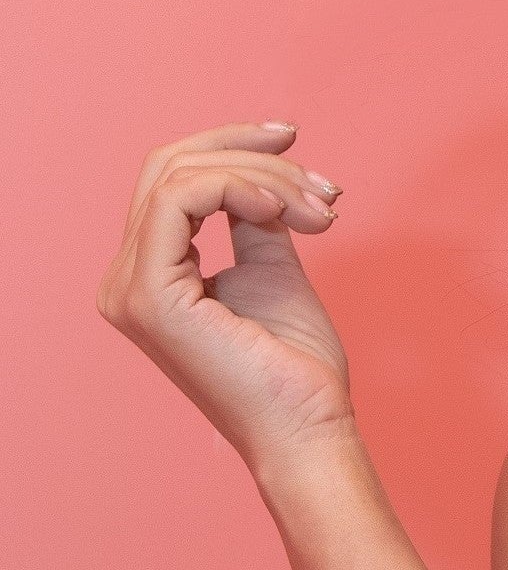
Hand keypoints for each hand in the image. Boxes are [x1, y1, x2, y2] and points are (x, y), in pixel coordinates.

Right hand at [98, 122, 353, 479]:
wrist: (307, 427)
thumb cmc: (297, 366)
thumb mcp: (272, 267)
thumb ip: (253, 218)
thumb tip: (255, 173)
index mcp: (149, 274)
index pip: (171, 180)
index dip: (233, 145)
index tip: (296, 142)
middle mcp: (125, 279)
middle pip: (168, 167)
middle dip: (250, 152)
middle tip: (320, 178)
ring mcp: (130, 288)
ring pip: (179, 177)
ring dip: (263, 178)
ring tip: (319, 210)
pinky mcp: (150, 295)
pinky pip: (179, 199)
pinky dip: (237, 188)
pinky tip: (280, 210)